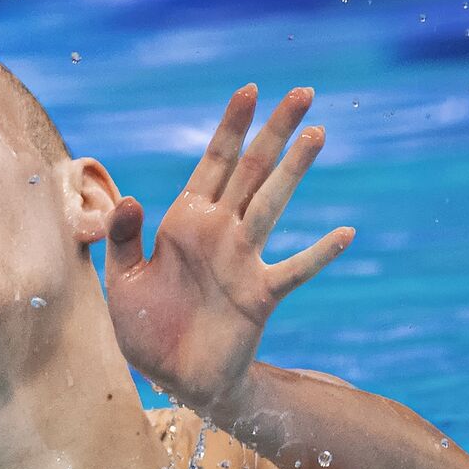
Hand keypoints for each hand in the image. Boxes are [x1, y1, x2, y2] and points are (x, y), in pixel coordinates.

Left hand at [104, 85, 353, 415]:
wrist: (172, 377)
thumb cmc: (146, 327)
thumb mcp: (122, 280)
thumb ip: (122, 238)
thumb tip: (130, 199)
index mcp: (185, 221)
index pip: (212, 163)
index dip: (230, 127)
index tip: (248, 90)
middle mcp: (219, 232)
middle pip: (251, 170)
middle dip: (274, 131)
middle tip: (303, 92)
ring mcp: (242, 260)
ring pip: (272, 204)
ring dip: (293, 170)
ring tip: (317, 134)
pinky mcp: (259, 295)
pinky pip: (293, 270)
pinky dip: (318, 254)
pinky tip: (345, 234)